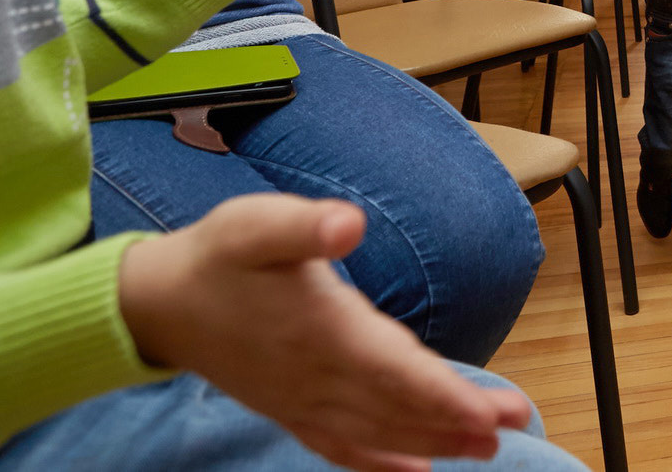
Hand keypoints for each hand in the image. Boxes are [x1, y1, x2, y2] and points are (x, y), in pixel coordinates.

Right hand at [119, 194, 530, 471]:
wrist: (157, 304)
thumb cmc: (216, 257)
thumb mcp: (255, 225)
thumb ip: (304, 226)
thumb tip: (347, 224)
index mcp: (321, 331)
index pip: (396, 373)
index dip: (446, 396)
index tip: (493, 413)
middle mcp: (317, 376)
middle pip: (399, 407)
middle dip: (458, 421)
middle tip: (515, 426)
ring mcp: (303, 399)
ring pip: (378, 432)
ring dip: (434, 441)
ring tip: (487, 448)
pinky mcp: (290, 408)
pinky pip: (341, 445)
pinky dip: (379, 462)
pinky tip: (415, 470)